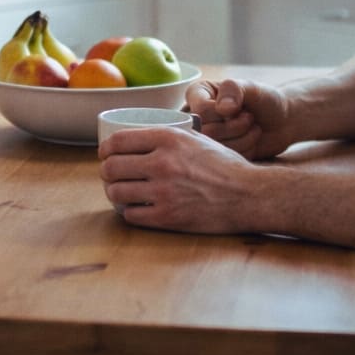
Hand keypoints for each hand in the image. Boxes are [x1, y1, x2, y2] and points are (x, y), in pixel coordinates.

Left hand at [98, 125, 252, 232]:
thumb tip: (138, 138)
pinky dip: (129, 212)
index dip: (105, 149)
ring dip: (114, 193)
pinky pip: (130, 215)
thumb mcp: (197, 138)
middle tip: (111, 175)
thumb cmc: (225, 166)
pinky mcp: (167, 217)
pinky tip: (136, 209)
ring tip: (121, 193)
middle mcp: (162, 163)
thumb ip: (168, 137)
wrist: (248, 195)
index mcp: (168, 138)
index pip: (118, 141)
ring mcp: (163, 192)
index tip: (105, 154)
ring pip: (115, 192)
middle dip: (106, 172)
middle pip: (111, 167)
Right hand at [185, 77, 291, 160]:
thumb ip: (234, 89)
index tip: (239, 108)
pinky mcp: (216, 154)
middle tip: (250, 118)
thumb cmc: (264, 99)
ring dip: (242, 139)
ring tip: (253, 128)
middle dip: (235, 127)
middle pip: (206, 132)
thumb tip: (223, 109)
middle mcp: (196, 115)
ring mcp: (205, 136)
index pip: (200, 110)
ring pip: (215, 148)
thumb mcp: (251, 87)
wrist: (281, 121)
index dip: (222, 113)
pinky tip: (251, 141)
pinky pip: (225, 160)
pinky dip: (245, 151)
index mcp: (198, 94)